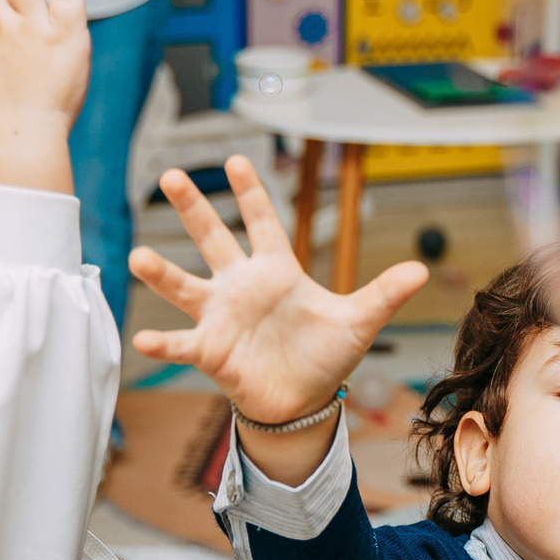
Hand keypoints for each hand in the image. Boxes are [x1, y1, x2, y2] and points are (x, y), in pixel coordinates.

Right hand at [126, 157, 425, 479]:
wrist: (303, 401)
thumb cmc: (324, 355)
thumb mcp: (358, 322)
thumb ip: (383, 294)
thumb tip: (421, 269)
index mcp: (277, 271)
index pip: (262, 222)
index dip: (251, 193)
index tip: (237, 159)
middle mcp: (241, 286)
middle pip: (213, 238)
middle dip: (194, 207)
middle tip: (172, 176)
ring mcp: (221, 316)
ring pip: (186, 286)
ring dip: (161, 272)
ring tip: (138, 257)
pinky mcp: (210, 351)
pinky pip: (182, 344)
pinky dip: (162, 342)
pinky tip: (143, 338)